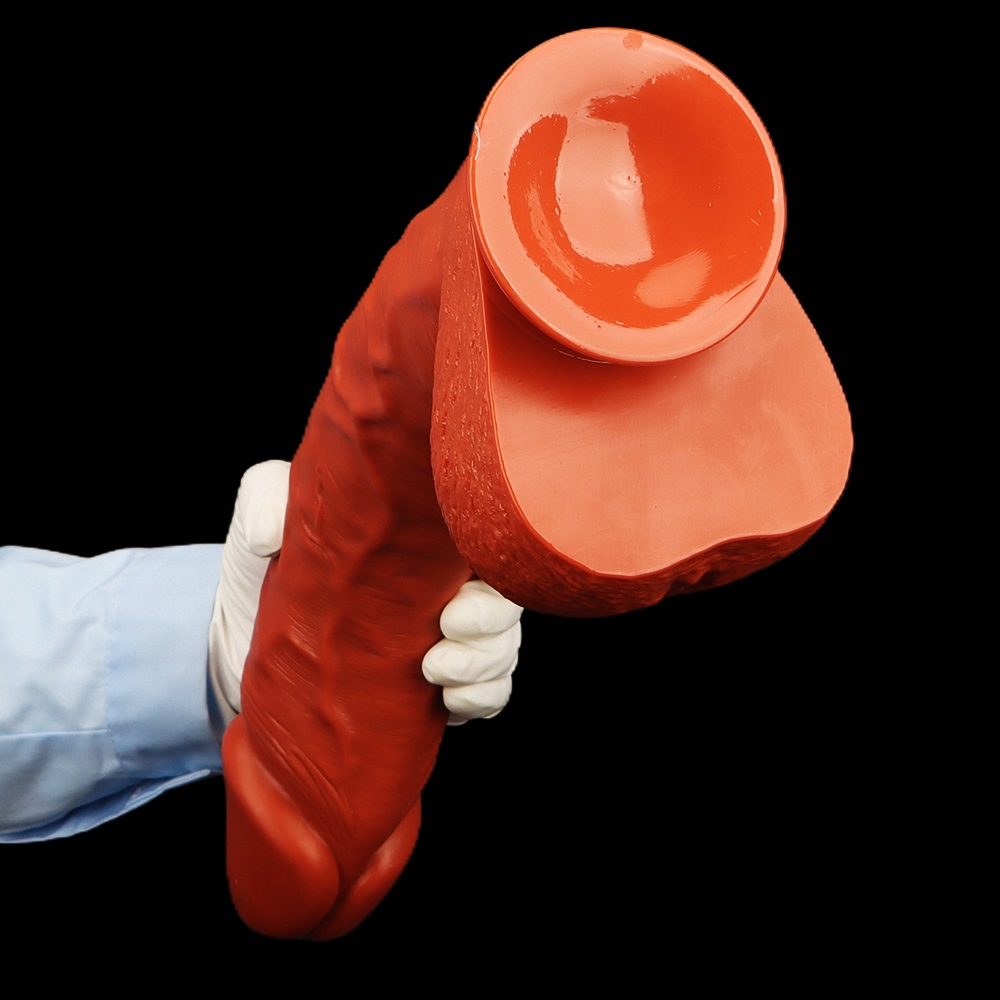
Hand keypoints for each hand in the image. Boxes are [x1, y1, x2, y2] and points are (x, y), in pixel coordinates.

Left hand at [209, 462, 523, 729]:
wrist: (243, 650)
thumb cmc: (261, 578)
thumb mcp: (260, 527)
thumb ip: (266, 499)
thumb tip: (277, 529)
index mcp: (416, 546)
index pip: (478, 543)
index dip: (487, 563)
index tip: (457, 585)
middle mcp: (441, 589)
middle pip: (502, 600)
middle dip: (490, 622)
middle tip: (447, 629)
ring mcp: (443, 640)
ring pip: (501, 648)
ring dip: (484, 664)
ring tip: (436, 672)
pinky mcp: (435, 688)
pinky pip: (489, 694)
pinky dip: (482, 698)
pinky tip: (449, 701)